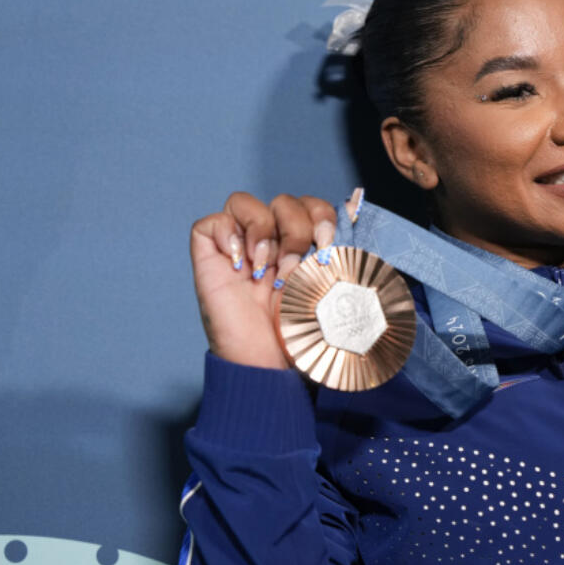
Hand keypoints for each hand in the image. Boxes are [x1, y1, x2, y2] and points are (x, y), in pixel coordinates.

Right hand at [189, 190, 359, 368]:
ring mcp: (238, 248)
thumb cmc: (300, 330)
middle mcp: (270, 242)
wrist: (271, 362)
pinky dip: (226, 234)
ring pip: (245, 202)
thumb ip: (340, 244)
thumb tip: (354, 203)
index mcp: (301, 245)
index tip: (328, 244)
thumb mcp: (329, 282)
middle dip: (296, 228)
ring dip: (263, 230)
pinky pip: (211, 222)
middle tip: (295, 265)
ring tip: (266, 268)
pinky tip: (241, 264)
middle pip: (283, 202)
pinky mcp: (209, 258)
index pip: (311, 205)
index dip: (322, 215)